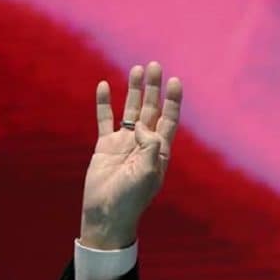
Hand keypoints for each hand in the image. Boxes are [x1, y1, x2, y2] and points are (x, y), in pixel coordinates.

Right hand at [79, 62, 181, 248]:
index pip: (169, 119)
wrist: (107, 213)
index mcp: (160, 150)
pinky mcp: (105, 145)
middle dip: (153, 88)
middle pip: (151, 109)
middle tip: (155, 66)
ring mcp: (125, 142)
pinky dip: (104, 103)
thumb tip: (142, 126)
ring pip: (130, 110)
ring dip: (133, 91)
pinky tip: (104, 86)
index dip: (172, 100)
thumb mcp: (148, 173)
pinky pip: (105, 119)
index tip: (174, 81)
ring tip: (136, 70)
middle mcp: (144, 143)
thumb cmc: (132, 198)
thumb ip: (149, 147)